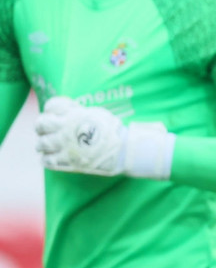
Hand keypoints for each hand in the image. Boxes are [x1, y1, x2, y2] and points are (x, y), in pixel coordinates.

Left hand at [35, 96, 174, 179]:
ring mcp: (64, 146)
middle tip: (46, 129)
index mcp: (73, 115)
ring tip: (49, 144)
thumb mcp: (96, 113)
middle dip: (41, 126)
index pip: (51, 106)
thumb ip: (78, 111)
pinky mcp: (67, 162)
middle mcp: (65, 129)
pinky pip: (47, 161)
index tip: (55, 112)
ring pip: (41, 144)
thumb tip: (68, 110)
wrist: (123, 150)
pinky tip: (51, 157)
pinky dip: (47, 159)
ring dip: (43, 143)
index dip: (51, 108)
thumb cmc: (113, 130)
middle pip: (41, 124)